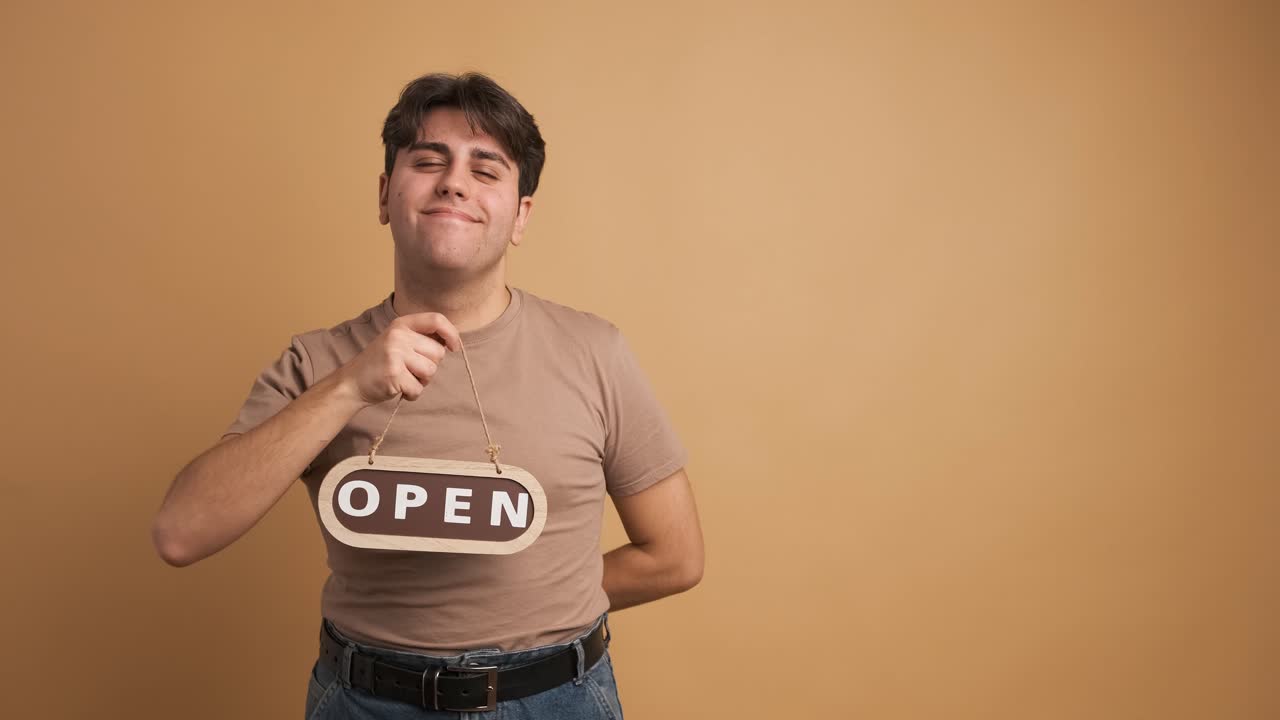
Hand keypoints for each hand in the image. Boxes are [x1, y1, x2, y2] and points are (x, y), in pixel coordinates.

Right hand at [338, 312, 462, 406]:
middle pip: (438, 353)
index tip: (455, 347)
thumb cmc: (380, 363)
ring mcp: (395, 354)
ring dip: (421, 381)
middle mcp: (398, 336)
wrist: (351, 383)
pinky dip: (412, 394)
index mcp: (401, 324)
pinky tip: (398, 389)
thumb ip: (420, 338)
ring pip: (431, 371)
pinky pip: (419, 388)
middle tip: (410, 370)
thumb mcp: (397, 341)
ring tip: (404, 378)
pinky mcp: (394, 375)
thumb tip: (451, 341)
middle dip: (430, 366)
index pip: (436, 320)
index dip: (451, 334)